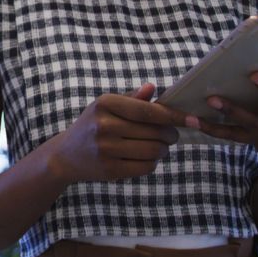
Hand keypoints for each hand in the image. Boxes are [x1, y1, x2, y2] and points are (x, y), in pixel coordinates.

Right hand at [47, 83, 183, 184]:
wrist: (64, 156)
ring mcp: (106, 149)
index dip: (174, 116)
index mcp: (105, 104)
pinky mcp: (110, 169)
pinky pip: (146, 166)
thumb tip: (152, 87)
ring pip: (154, 150)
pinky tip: (146, 157)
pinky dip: (152, 162)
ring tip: (159, 146)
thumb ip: (131, 98)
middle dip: (170, 134)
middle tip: (171, 135)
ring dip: (163, 149)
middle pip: (155, 132)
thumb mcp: (105, 106)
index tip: (193, 119)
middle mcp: (104, 125)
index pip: (149, 111)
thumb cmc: (91, 126)